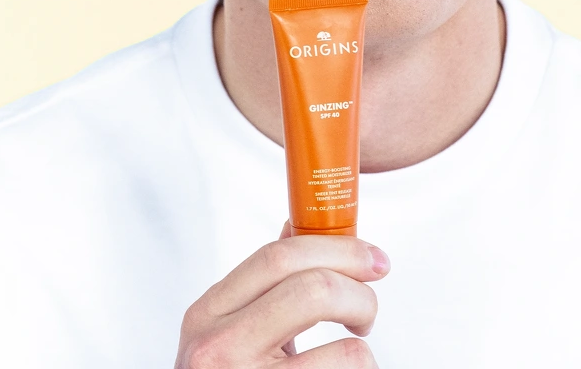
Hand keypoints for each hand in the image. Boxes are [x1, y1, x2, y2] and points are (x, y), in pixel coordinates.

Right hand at [173, 221, 389, 367]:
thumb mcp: (230, 328)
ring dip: (364, 353)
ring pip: (343, 351)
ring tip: (351, 358)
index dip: (337, 248)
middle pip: (313, 290)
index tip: (372, 258)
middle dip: (359, 293)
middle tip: (368, 309)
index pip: (278, 257)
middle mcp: (217, 349)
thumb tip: (296, 224)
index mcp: (208, 313)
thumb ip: (262, 282)